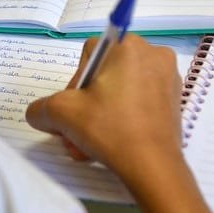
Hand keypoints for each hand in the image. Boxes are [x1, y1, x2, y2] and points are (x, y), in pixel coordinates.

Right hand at [25, 34, 183, 173]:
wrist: (153, 167)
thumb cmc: (109, 128)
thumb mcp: (62, 114)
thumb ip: (41, 108)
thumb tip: (39, 114)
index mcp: (127, 45)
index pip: (88, 55)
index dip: (75, 83)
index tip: (76, 109)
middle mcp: (152, 54)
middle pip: (104, 74)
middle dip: (87, 104)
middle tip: (80, 129)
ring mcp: (168, 78)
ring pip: (121, 91)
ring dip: (101, 115)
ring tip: (92, 143)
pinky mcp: (174, 100)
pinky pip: (139, 102)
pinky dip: (123, 118)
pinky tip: (113, 142)